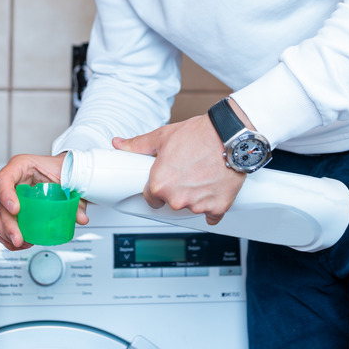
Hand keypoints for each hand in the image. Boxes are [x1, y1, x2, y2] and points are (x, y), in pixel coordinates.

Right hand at [0, 153, 88, 250]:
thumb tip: (80, 218)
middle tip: (19, 237)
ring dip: (7, 233)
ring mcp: (12, 197)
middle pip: (0, 203)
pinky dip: (10, 237)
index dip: (6, 194)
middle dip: (8, 224)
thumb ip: (76, 199)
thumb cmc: (62, 169)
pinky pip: (4, 225)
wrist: (65, 171)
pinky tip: (22, 243)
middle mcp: (14, 182)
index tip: (16, 209)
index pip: (5, 178)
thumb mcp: (70, 179)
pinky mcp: (15, 210)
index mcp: (22, 167)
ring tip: (22, 242)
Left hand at [112, 113, 245, 224]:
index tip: (167, 179)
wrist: (230, 135)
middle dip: (178, 191)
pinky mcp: (218, 207)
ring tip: (203, 175)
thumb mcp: (163, 137)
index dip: (158, 187)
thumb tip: (119, 144)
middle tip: (187, 172)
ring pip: (192, 207)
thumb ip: (138, 145)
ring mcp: (198, 205)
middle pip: (172, 203)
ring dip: (196, 196)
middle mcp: (177, 198)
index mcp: (159, 185)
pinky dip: (213, 204)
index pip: (151, 198)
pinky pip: (212, 214)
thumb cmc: (199, 135)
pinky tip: (213, 187)